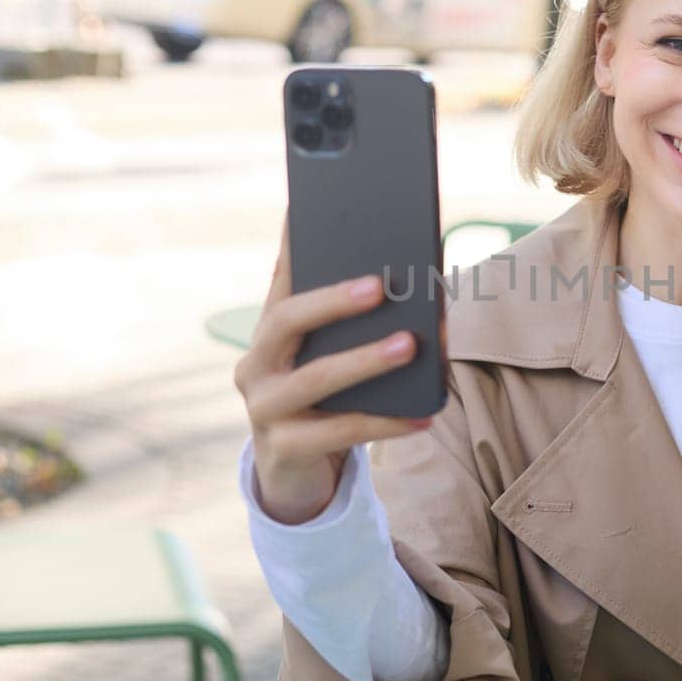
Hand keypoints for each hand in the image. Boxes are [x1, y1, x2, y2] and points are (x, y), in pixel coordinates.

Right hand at [233, 215, 437, 523]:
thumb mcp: (333, 358)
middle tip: (381, 286)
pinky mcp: (283, 449)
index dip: (294, 242)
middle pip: (288, 320)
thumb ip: (357, 325)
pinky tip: (423, 416)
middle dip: (334, 299)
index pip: (282, 277)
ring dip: (366, 359)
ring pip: (315, 379)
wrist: (294, 474)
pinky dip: (384, 423)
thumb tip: (424, 288)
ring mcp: (263, 407)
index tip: (310, 206)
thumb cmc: (326, 402)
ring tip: (411, 345)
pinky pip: (338, 433)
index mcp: (271, 331)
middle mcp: (257, 363)